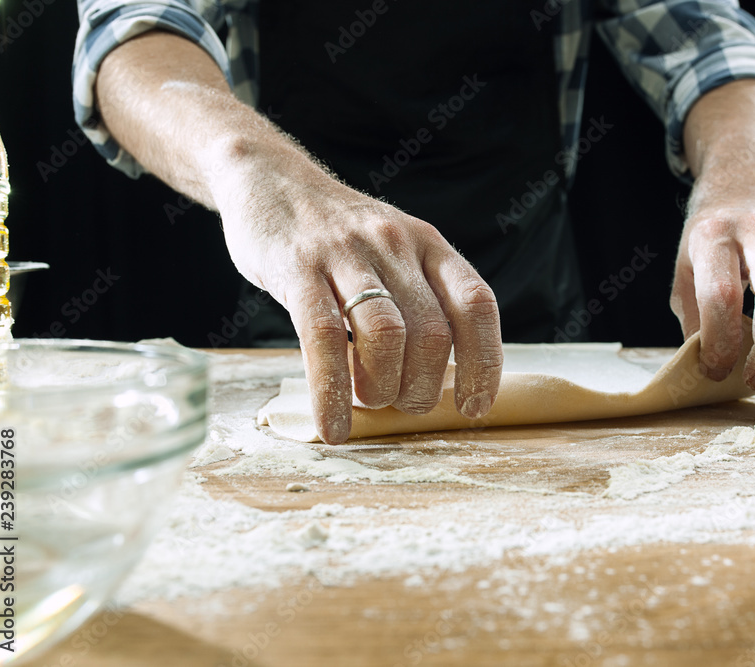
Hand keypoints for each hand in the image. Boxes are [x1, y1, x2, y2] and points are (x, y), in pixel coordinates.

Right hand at [214, 145, 503, 443]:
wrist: (269, 179)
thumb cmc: (337, 236)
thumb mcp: (394, 251)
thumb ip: (419, 300)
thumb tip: (437, 378)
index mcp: (428, 244)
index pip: (475, 305)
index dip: (485, 362)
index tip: (474, 406)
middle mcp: (395, 244)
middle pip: (431, 332)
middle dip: (422, 386)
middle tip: (401, 403)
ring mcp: (346, 253)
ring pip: (385, 335)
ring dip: (383, 387)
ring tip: (369, 402)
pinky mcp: (297, 268)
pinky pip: (322, 339)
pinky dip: (331, 391)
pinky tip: (332, 426)